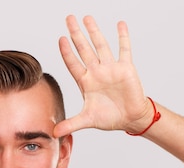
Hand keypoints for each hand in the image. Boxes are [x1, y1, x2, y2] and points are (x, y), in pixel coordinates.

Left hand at [54, 15, 152, 137]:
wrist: (130, 118)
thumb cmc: (110, 118)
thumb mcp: (87, 120)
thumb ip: (71, 124)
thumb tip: (54, 133)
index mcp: (86, 82)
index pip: (73, 63)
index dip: (67, 52)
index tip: (61, 39)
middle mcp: (96, 72)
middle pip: (84, 49)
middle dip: (76, 34)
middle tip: (69, 19)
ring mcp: (111, 68)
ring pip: (101, 45)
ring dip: (94, 31)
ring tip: (87, 17)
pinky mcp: (126, 68)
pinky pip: (124, 49)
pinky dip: (123, 36)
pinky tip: (120, 24)